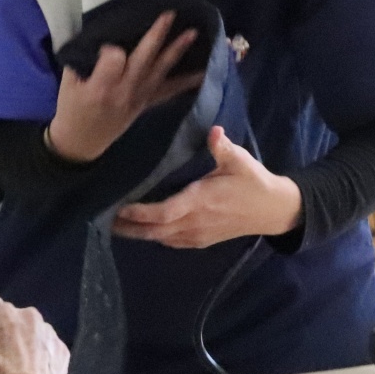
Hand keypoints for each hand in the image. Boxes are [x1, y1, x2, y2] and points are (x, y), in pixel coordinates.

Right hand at [0, 295, 70, 373]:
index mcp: (2, 313)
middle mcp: (27, 315)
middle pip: (8, 316)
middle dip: (1, 329)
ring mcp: (47, 331)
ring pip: (28, 329)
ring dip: (21, 340)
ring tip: (14, 365)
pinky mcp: (59, 347)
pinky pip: (44, 344)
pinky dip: (38, 353)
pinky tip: (29, 369)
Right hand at [47, 13, 202, 162]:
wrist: (82, 142)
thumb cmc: (72, 109)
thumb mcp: (69, 83)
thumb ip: (84, 61)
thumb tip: (102, 36)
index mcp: (101, 87)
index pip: (114, 59)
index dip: (111, 47)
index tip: (105, 44)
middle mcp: (124, 91)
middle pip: (143, 59)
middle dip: (157, 35)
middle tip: (170, 14)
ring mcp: (139, 98)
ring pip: (161, 71)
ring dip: (177, 51)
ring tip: (193, 33)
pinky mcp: (147, 103)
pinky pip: (170, 92)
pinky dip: (188, 82)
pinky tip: (204, 72)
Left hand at [113, 127, 301, 248]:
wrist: (273, 210)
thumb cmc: (254, 182)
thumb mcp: (241, 161)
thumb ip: (223, 148)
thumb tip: (214, 132)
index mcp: (201, 201)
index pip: (165, 212)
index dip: (140, 213)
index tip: (119, 206)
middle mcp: (195, 222)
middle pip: (154, 230)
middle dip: (128, 226)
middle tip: (102, 216)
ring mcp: (197, 235)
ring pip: (159, 238)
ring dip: (137, 232)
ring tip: (113, 223)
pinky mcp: (200, 240)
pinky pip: (170, 241)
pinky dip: (152, 236)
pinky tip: (139, 229)